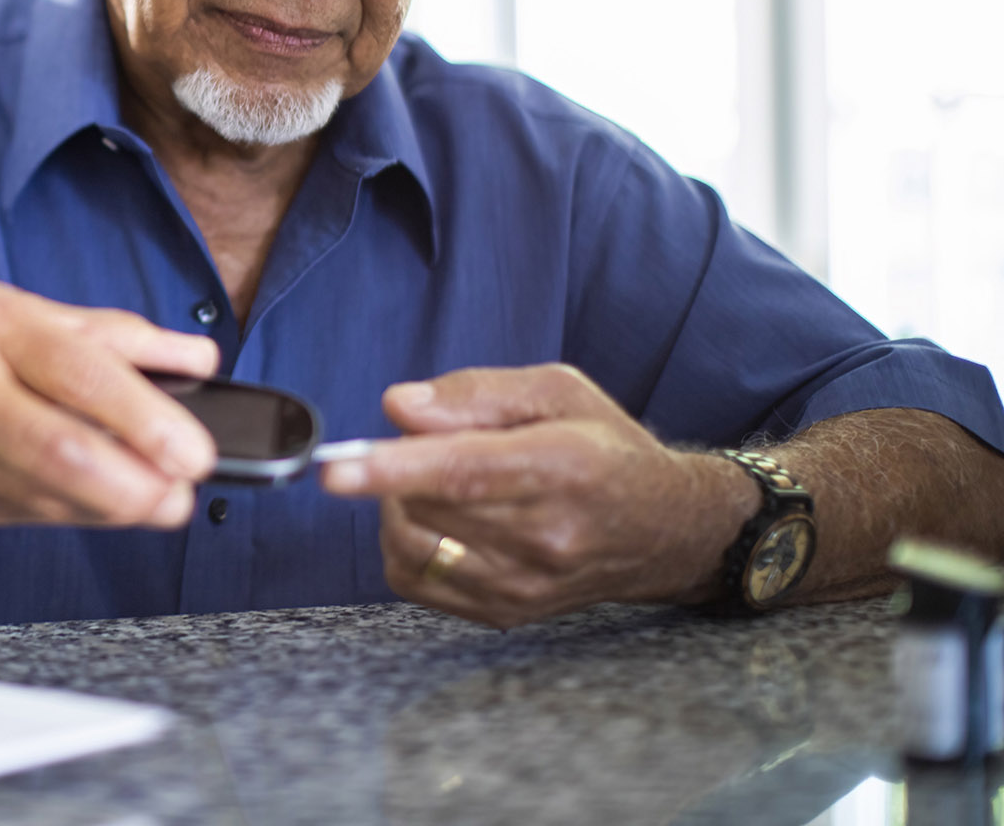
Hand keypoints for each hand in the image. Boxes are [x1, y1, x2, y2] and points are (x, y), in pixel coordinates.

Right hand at [0, 278, 220, 529]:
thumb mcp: (22, 310)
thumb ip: (114, 336)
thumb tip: (196, 360)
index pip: (76, 374)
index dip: (144, 419)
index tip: (195, 452)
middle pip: (57, 453)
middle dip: (134, 487)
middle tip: (181, 492)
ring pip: (47, 499)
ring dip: (114, 507)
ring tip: (156, 496)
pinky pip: (26, 516)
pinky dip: (73, 510)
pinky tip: (96, 496)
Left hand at [320, 364, 750, 626]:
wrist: (666, 530)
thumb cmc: (606, 447)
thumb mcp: (557, 390)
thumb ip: (474, 392)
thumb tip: (398, 408)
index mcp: (563, 465)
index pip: (465, 473)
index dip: (395, 470)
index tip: (337, 469)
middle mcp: (547, 534)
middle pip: (427, 506)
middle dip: (401, 469)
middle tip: (433, 446)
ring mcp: (527, 584)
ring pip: (413, 545)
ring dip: (400, 507)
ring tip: (437, 484)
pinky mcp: (507, 613)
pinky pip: (415, 581)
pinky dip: (404, 545)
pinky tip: (437, 521)